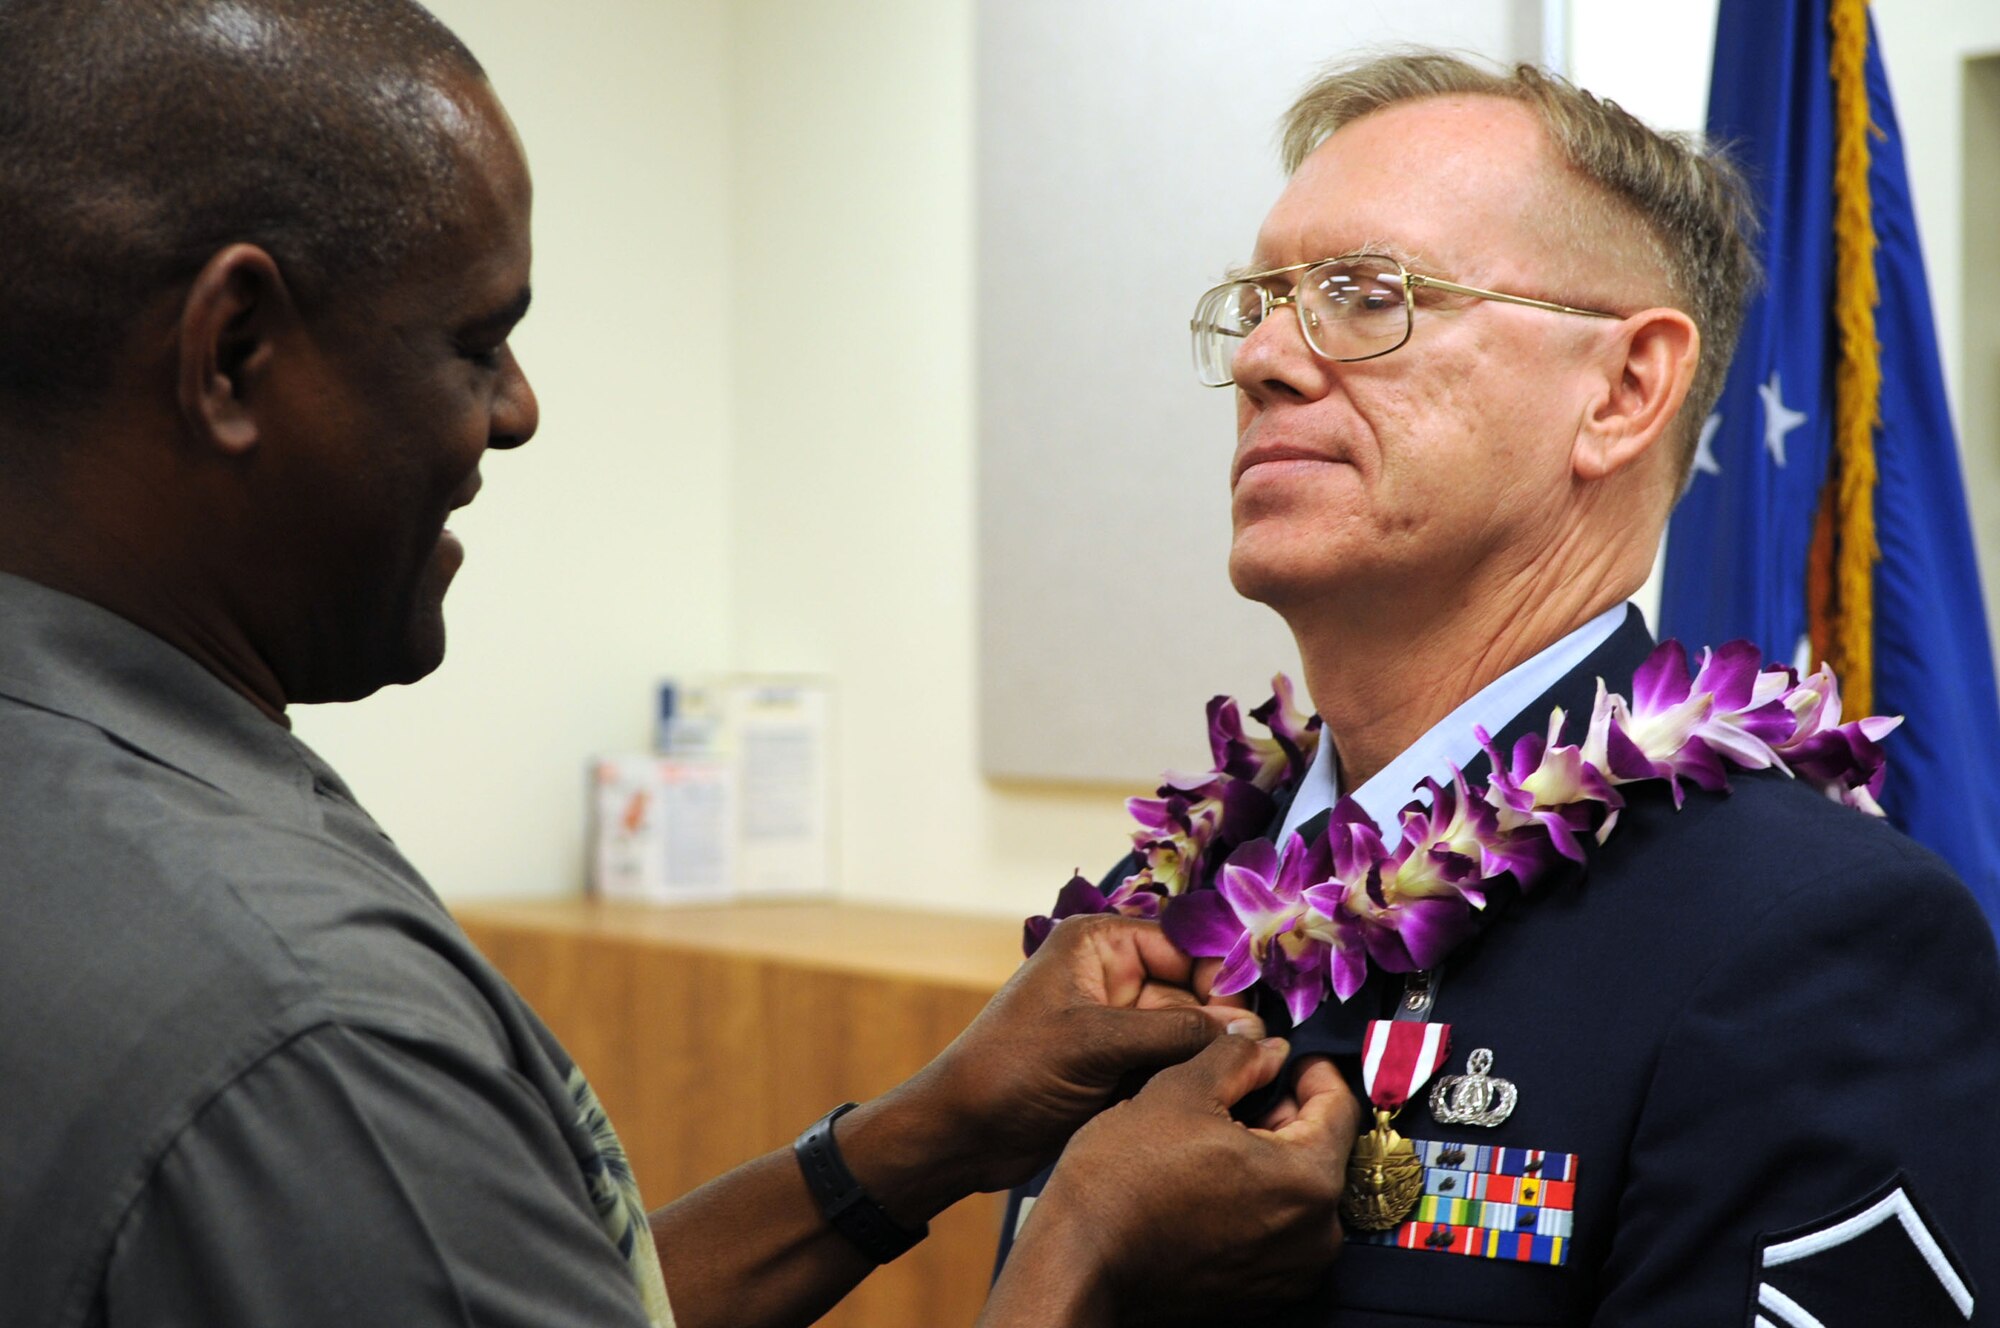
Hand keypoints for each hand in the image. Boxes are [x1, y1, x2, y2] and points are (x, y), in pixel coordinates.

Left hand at [883, 915, 1252, 1202]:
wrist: (962, 1133)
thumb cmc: (1011, 1070)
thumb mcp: (1094, 1043)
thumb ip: (1174, 1031)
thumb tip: (1248, 1027)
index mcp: (1098, 944)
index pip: (1183, 943)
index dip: (1222, 974)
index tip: (1254, 1014)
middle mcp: (1111, 975)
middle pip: (1193, 987)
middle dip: (1223, 1019)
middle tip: (1260, 1054)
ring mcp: (1116, 1022)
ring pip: (1188, 1029)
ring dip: (1210, 1052)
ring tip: (1246, 1077)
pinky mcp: (1118, 1064)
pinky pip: (1171, 1062)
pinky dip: (1190, 1076)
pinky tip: (1216, 1093)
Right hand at [1001, 1033, 1360, 1324]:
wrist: (1079, 1261)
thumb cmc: (1123, 1179)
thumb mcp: (1181, 1090)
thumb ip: (1238, 1057)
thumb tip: (1268, 1048)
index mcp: (1309, 1180)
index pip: (1339, 1106)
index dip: (1309, 1069)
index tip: (1284, 1056)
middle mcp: (1315, 1236)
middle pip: (1317, 1150)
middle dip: (1281, 1113)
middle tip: (1235, 1091)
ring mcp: (1289, 1272)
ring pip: (1293, 1191)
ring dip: (1264, 1157)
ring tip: (1210, 1135)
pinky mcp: (1259, 1294)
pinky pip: (1272, 1229)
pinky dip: (1251, 1199)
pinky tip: (1203, 1180)